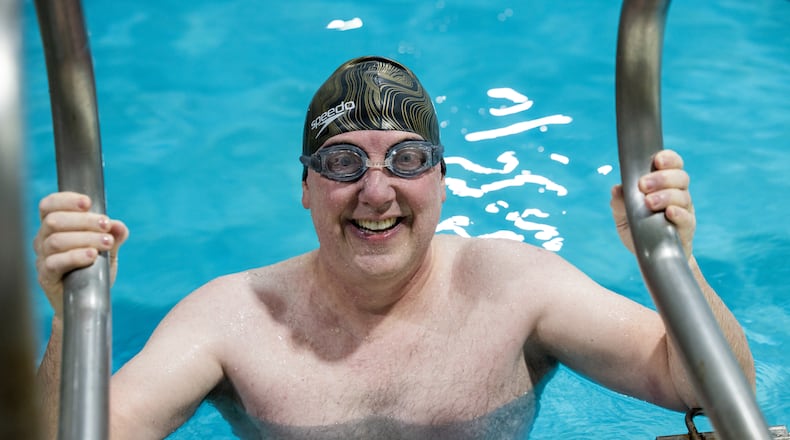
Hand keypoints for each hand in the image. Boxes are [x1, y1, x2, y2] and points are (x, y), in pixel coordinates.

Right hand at [33, 191, 128, 317]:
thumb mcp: (109, 251)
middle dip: (84, 220)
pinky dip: (75, 256)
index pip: (49, 205)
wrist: (88, 302)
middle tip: (106, 225)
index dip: (66, 200)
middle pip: (54, 221)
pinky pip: (55, 263)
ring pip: (55, 241)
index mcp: (55, 228)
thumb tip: (118, 225)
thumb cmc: (95, 271)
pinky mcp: (46, 277)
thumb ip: (115, 236)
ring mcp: (43, 259)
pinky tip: (92, 256)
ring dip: (84, 238)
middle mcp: (44, 240)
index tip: (88, 203)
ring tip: (106, 243)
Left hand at [610, 149, 695, 257]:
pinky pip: (687, 218)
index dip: (668, 159)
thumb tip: (617, 189)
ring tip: (649, 202)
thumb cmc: (638, 229)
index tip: (657, 160)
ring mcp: (684, 211)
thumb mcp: (623, 216)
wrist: (650, 257)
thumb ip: (619, 202)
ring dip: (666, 196)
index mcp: (663, 185)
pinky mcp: (686, 229)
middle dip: (662, 178)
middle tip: (643, 185)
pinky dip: (679, 213)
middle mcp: (677, 194)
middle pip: (680, 177)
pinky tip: (669, 212)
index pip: (672, 164)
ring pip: (683, 196)